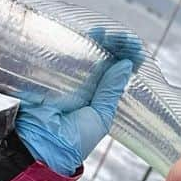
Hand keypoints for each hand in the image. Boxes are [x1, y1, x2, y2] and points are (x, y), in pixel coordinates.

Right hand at [15, 31, 142, 173]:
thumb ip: (111, 91)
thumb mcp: (101, 117)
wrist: (41, 146)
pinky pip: (64, 55)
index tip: (138, 52)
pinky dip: (76, 43)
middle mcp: (84, 88)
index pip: (116, 76)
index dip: (128, 63)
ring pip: (86, 55)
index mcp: (98, 100)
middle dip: (115, 48)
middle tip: (125, 40)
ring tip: (110, 34)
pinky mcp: (49, 73)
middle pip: (102, 61)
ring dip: (98, 43)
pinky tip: (89, 35)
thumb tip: (126, 65)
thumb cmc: (73, 141)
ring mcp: (67, 79)